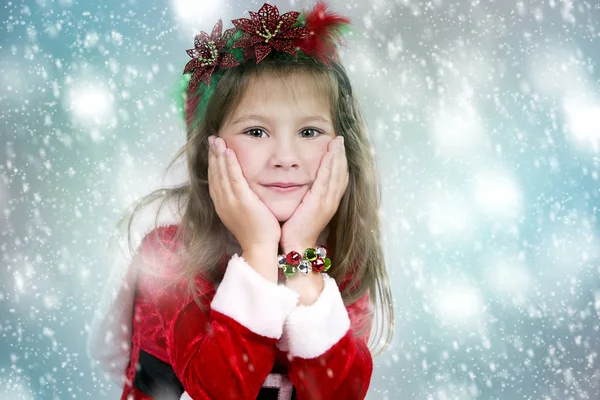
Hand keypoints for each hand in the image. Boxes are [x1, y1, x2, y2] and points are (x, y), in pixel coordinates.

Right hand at [207, 135, 280, 251]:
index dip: (213, 163)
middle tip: (212, 139)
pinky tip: (229, 151)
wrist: (260, 247)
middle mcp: (222, 202)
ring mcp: (230, 201)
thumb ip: (239, 201)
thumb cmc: (256, 232)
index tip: (213, 150)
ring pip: (221, 173)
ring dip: (218, 155)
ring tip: (217, 139)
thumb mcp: (242, 214)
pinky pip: (233, 178)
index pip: (214, 179)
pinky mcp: (242, 200)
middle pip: (214, 174)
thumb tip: (240, 191)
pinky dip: (230, 164)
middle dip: (213, 155)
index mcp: (222, 205)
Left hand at [280, 136, 348, 248]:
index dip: (340, 162)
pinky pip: (326, 179)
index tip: (339, 148)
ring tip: (337, 141)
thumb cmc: (297, 230)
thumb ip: (309, 197)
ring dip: (337, 156)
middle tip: (340, 139)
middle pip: (341, 173)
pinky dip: (328, 165)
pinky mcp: (318, 202)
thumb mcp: (306, 210)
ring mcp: (327, 202)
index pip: (339, 178)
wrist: (296, 246)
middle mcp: (332, 201)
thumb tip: (306, 187)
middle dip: (341, 155)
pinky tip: (329, 153)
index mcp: (330, 202)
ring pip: (336, 174)